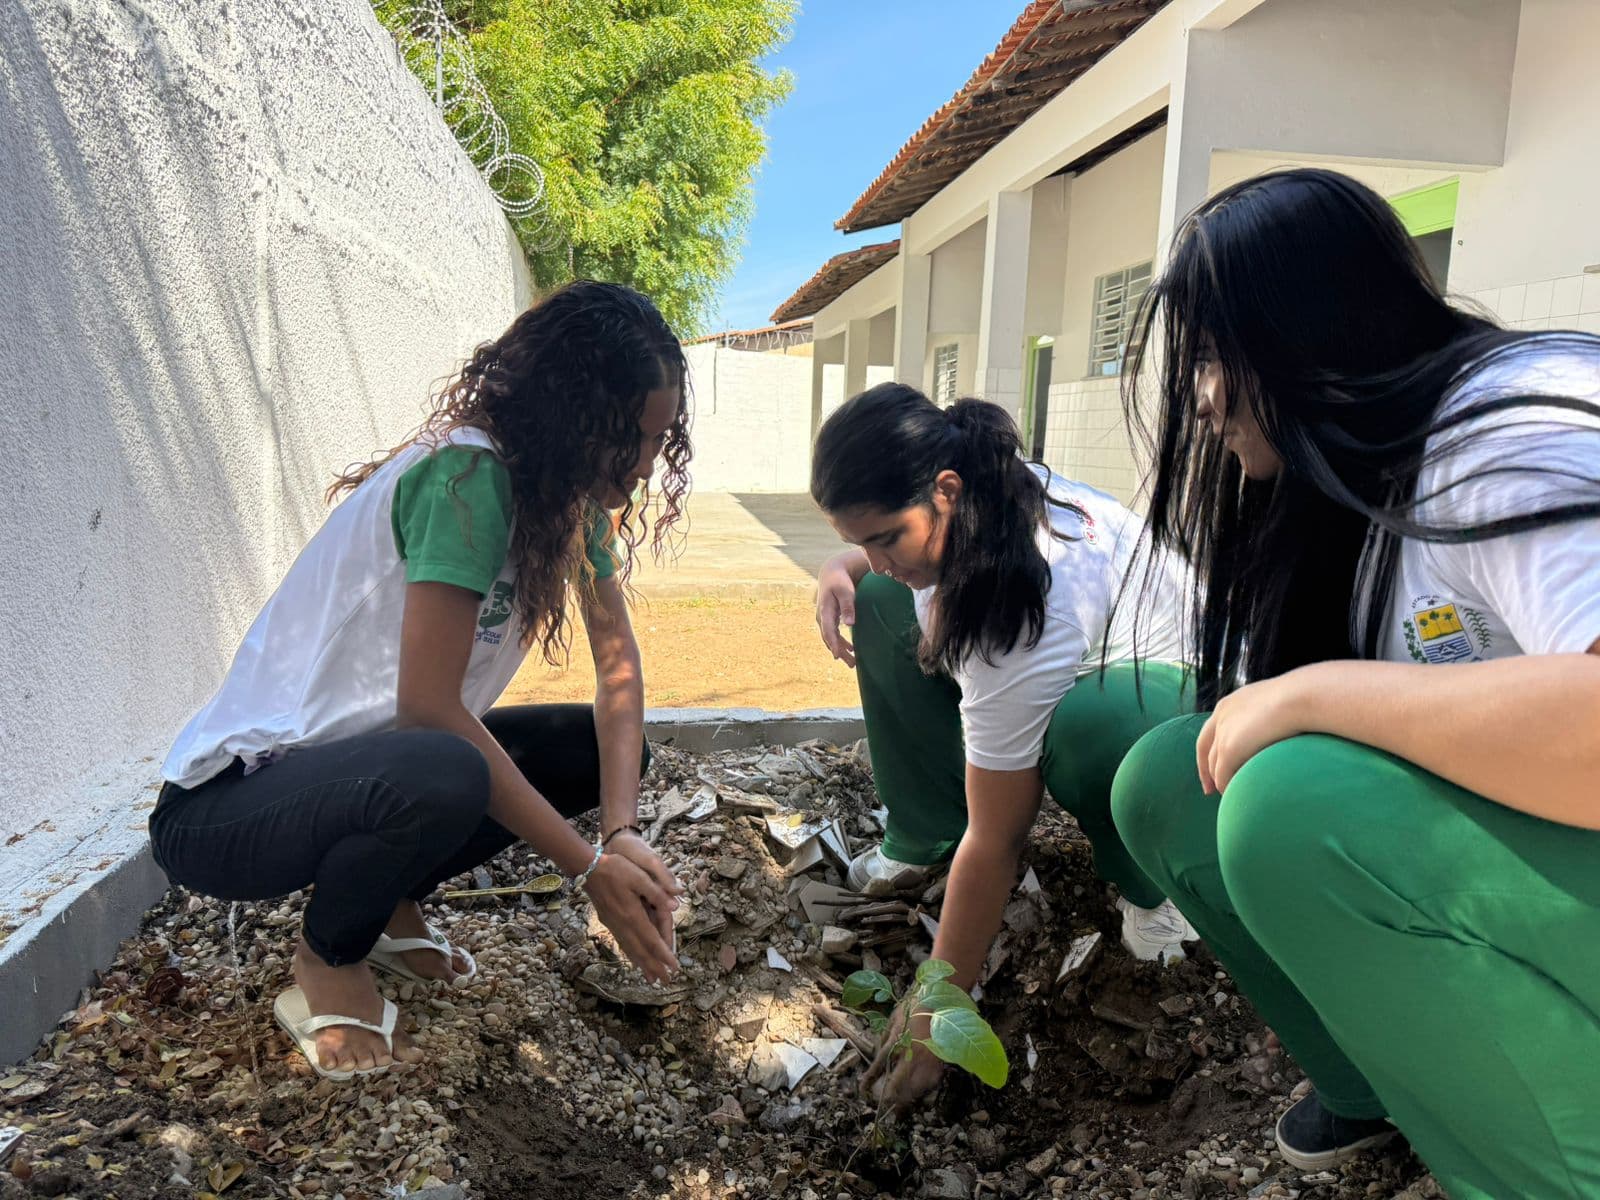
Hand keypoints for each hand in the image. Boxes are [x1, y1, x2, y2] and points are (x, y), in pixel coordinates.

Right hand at [583, 838, 682, 982]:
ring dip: (642, 964)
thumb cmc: (615, 868)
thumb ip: (657, 892)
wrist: (587, 868)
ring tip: (651, 978)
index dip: (663, 955)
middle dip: (654, 966)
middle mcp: (622, 924)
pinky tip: (634, 959)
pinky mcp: (608, 921)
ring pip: (630, 949)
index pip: (651, 940)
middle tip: (666, 981)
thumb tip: (674, 907)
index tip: (674, 967)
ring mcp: (613, 924)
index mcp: (632, 914)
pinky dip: (630, 954)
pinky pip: (622, 943)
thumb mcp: (639, 875)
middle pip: (641, 950)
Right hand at [815, 562, 857, 667]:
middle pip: (829, 639)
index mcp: (825, 611)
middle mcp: (822, 617)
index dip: (833, 644)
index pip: (828, 631)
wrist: (832, 573)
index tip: (838, 656)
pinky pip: (833, 635)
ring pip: (831, 638)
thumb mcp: (845, 591)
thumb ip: (848, 607)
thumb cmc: (840, 581)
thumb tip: (849, 624)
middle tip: (851, 664)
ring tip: (853, 662)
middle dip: (839, 652)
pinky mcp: (829, 619)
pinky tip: (850, 649)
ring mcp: (824, 619)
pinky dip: (840, 643)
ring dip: (841, 650)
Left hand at [861, 1002, 944, 1109]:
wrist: (943, 1003)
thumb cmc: (915, 1009)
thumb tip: (877, 1057)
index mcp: (898, 1041)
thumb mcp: (894, 1020)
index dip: (870, 1080)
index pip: (880, 1066)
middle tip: (882, 1104)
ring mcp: (928, 1063)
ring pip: (914, 1091)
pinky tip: (915, 1093)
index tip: (863, 1090)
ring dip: (904, 1098)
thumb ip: (885, 1040)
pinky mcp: (940, 1066)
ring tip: (898, 1104)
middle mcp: (913, 1055)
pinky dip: (920, 1092)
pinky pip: (928, 1087)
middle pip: (897, 1086)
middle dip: (888, 1098)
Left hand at [1196, 669, 1315, 793]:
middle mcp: (1221, 717)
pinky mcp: (1229, 749)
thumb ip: (1270, 715)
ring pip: (1214, 765)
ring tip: (1229, 795)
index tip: (1211, 765)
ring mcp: (1223, 733)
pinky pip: (1223, 775)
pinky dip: (1227, 786)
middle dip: (1207, 771)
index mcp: (1230, 704)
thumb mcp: (1276, 704)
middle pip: (1205, 749)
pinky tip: (1237, 796)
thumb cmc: (1302, 700)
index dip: (1210, 749)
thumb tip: (1280, 727)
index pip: (1211, 730)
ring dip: (1220, 781)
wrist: (1302, 697)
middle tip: (1210, 790)